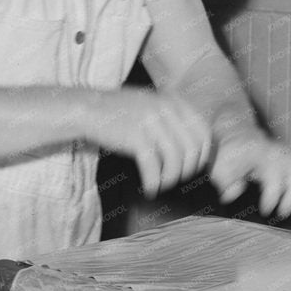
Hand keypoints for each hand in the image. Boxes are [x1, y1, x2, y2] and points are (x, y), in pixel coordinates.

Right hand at [90, 89, 212, 196]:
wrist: (87, 109)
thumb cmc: (118, 111)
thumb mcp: (151, 104)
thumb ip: (173, 117)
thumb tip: (196, 144)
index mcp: (173, 101)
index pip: (203, 132)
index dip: (202, 154)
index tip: (193, 167)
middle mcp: (165, 109)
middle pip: (192, 149)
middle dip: (188, 170)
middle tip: (176, 178)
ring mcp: (151, 123)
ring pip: (175, 160)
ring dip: (170, 178)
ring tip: (161, 185)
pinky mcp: (135, 137)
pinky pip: (153, 167)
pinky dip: (153, 182)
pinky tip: (149, 189)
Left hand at [209, 129, 290, 217]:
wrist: (240, 138)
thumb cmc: (230, 157)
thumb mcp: (219, 167)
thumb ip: (224, 182)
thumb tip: (230, 195)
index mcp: (261, 154)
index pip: (273, 175)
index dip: (272, 196)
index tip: (265, 211)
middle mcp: (280, 153)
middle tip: (282, 213)